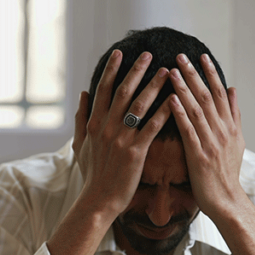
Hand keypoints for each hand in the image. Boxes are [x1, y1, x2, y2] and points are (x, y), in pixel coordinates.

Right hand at [72, 50, 172, 217]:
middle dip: (136, 71)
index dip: (111, 70)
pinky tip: (175, 100)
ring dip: (153, 86)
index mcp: (93, 124)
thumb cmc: (91, 175)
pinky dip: (164, 112)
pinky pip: (152, 127)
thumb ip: (81, 118)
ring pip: (139, 105)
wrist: (97, 201)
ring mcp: (121, 139)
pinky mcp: (135, 152)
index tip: (120, 53)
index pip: (103, 90)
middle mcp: (106, 128)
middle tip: (148, 54)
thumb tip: (84, 94)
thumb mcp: (79, 145)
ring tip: (166, 72)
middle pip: (122, 92)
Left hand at [167, 53, 245, 220]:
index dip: (210, 73)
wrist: (226, 201)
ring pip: (197, 109)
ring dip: (185, 89)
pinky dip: (180, 114)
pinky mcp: (199, 156)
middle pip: (208, 96)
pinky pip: (188, 131)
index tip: (200, 55)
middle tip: (181, 55)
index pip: (220, 93)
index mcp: (230, 126)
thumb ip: (234, 114)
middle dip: (194, 74)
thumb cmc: (227, 173)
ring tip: (173, 71)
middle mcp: (222, 131)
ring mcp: (211, 142)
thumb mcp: (237, 141)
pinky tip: (170, 100)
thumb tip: (233, 88)